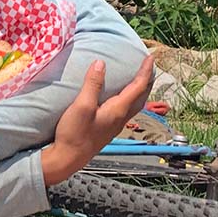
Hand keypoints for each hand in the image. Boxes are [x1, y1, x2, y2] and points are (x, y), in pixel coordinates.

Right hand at [42, 56, 154, 185]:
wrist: (68, 159)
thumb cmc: (74, 134)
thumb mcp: (82, 106)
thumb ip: (92, 84)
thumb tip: (100, 64)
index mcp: (118, 110)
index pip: (138, 87)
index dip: (145, 71)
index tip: (150, 57)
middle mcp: (120, 118)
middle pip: (141, 97)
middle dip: (147, 80)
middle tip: (148, 67)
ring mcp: (114, 125)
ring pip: (135, 104)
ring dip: (140, 90)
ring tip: (138, 80)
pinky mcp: (107, 129)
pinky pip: (125, 110)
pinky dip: (130, 98)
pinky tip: (120, 98)